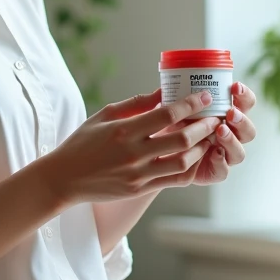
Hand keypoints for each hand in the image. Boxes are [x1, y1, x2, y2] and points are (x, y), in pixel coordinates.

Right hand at [40, 89, 221, 204]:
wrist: (64, 178)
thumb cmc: (82, 142)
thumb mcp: (104, 115)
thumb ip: (135, 104)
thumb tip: (162, 90)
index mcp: (124, 130)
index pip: (166, 115)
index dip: (190, 105)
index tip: (205, 97)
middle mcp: (133, 153)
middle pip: (181, 139)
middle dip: (203, 126)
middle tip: (215, 117)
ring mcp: (138, 174)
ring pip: (182, 162)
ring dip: (200, 148)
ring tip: (209, 137)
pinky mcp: (139, 188)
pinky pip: (173, 180)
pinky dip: (190, 168)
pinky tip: (196, 157)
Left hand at [148, 82, 256, 188]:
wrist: (157, 154)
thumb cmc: (167, 125)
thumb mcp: (169, 108)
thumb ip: (172, 98)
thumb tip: (167, 86)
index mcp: (225, 115)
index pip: (244, 104)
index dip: (244, 95)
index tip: (234, 87)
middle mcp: (229, 135)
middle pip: (249, 130)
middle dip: (242, 120)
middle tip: (230, 113)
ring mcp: (223, 155)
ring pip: (239, 152)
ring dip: (232, 140)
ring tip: (220, 131)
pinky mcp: (214, 172)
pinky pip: (223, 171)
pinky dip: (220, 161)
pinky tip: (214, 152)